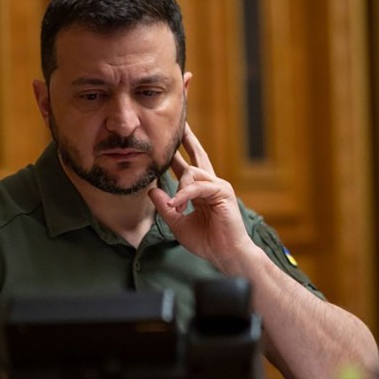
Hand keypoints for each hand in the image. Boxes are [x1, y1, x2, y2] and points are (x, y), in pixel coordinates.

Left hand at [148, 123, 253, 270]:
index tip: (167, 142)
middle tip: (179, 124)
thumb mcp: (178, 223)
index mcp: (202, 191)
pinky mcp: (223, 192)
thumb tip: (151, 189)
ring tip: (174, 205)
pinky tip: (178, 204)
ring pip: (192, 172)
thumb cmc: (207, 242)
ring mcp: (218, 186)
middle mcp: (211, 185)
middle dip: (187, 140)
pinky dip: (185, 195)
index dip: (178, 154)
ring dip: (179, 188)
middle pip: (198, 155)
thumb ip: (165, 206)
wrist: (226, 255)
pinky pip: (198, 187)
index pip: (189, 167)